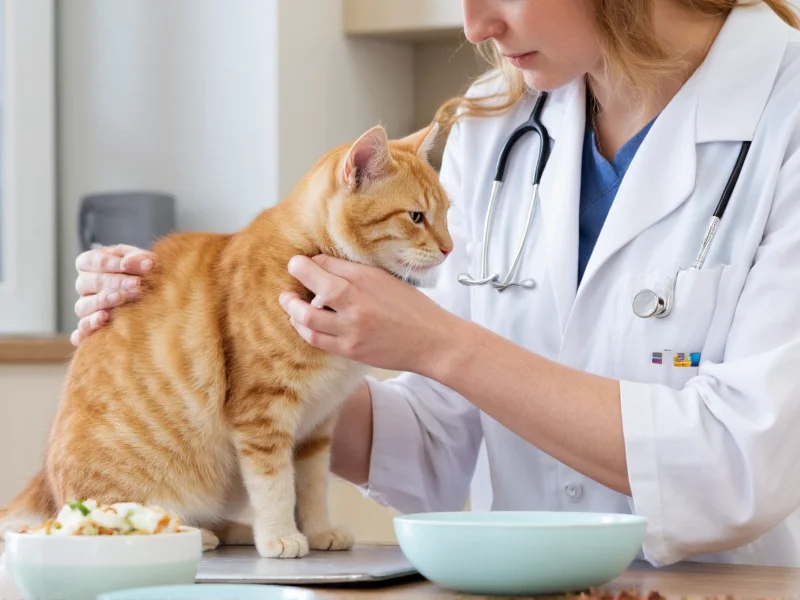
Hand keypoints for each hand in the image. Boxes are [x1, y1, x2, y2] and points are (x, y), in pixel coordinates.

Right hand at [72, 244, 156, 345]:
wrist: (154, 297)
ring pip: (82, 306)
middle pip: (86, 282)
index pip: (93, 261)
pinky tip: (102, 321)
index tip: (137, 268)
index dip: (114, 265)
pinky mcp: (89, 327)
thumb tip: (133, 263)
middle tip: (137, 285)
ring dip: (101, 302)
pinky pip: (81, 330)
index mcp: (90, 263)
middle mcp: (83, 286)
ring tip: (120, 299)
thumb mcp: (143, 260)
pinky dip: (89, 326)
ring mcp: (85, 307)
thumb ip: (138, 259)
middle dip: (113, 282)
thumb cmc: (145, 273)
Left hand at [278, 255, 457, 373]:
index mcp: (367, 279)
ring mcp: (351, 328)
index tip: (303, 263)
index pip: (327, 264)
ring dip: (292, 307)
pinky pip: (316, 339)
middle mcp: (356, 301)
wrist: (433, 341)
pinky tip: (301, 322)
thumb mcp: (387, 280)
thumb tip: (324, 266)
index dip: (310, 262)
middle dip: (296, 275)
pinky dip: (303, 329)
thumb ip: (356, 274)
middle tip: (290, 275)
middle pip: (314, 284)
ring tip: (288, 302)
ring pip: (307, 316)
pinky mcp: (350, 349)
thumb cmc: (413, 308)